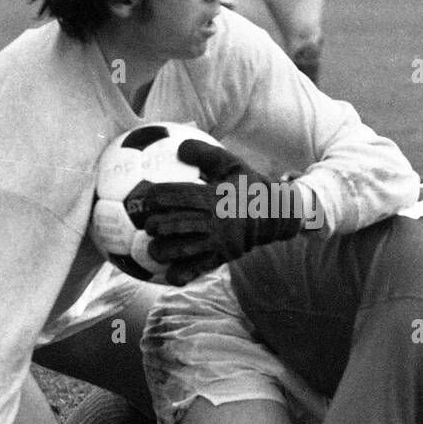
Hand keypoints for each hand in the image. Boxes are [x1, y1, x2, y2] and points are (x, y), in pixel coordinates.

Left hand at [140, 140, 306, 285]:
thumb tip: (180, 147)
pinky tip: (170, 276)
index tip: (147, 196)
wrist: (275, 215)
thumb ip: (206, 154)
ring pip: (184, 249)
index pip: (180, 195)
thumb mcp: (232, 164)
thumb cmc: (248, 186)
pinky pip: (199, 268)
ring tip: (153, 251)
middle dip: (157, 226)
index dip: (159, 196)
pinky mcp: (221, 256)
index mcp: (213, 196)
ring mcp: (217, 241)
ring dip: (165, 251)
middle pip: (178, 224)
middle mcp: (213, 220)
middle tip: (147, 225)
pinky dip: (183, 274)